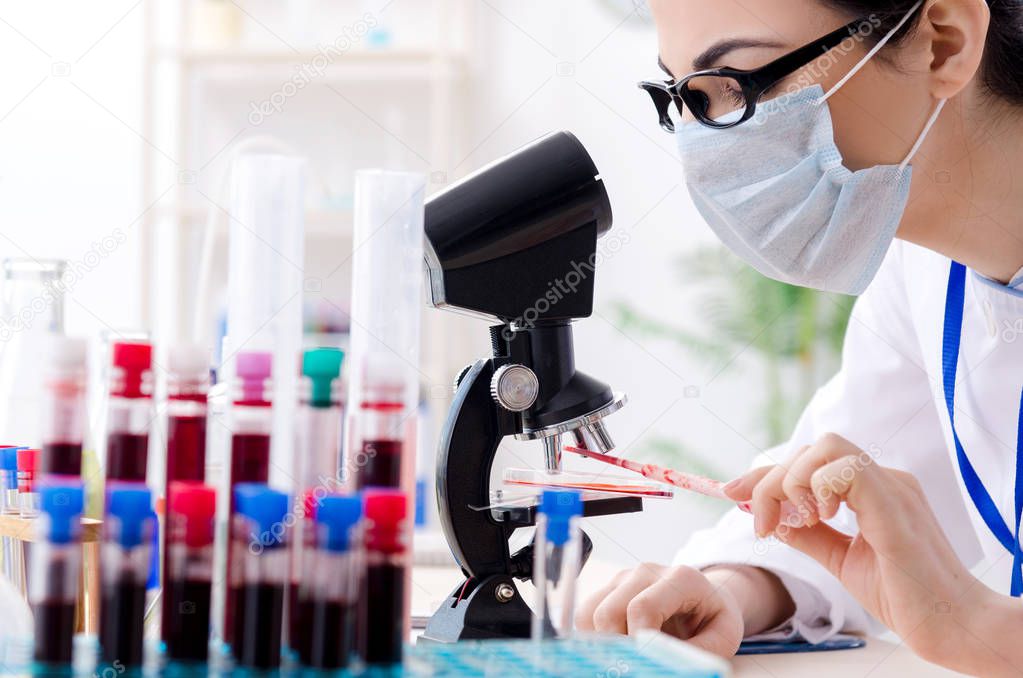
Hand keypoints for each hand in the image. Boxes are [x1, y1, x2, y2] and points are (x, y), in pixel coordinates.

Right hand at [575, 563, 792, 656]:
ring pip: (590, 614)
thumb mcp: (722, 638)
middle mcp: (647, 572)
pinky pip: (585, 616)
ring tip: (628, 657)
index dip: (638, 642)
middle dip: (617, 647)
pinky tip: (618, 647)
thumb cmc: (714, 618)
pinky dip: (594, 638)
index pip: (643, 608)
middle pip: (609, 611)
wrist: (707, 598)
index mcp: (681, 578)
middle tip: (634, 666)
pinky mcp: (609, 588)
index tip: (645, 664)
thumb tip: (666, 666)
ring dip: (603, 643)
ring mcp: (624, 578)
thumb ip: (699, 652)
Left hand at [725, 433, 1020, 674]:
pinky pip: (846, 467)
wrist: (950, 626)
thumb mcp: (841, 560)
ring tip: (797, 521)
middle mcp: (883, 479)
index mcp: (872, 490)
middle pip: (811, 449)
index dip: (765, 473)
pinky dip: (819, 486)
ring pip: (826, 447)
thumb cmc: (904, 595)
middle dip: (770, 479)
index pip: (810, 462)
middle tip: (762, 523)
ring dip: (793, 480)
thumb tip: (773, 517)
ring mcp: (891, 486)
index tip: (732, 491)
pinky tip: (821, 518)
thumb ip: (809, 535)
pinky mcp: (894, 502)